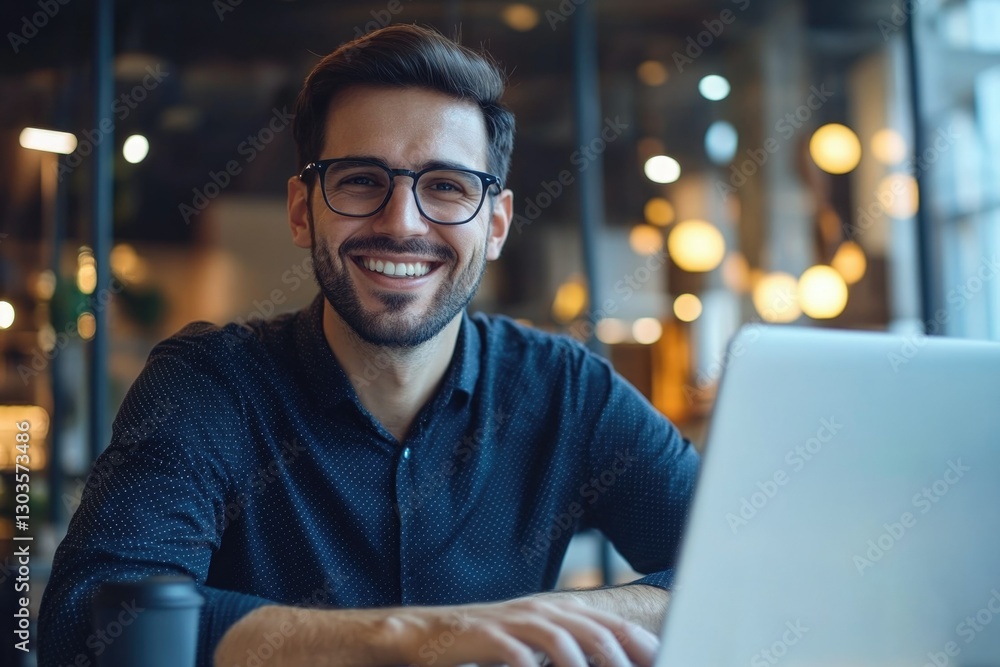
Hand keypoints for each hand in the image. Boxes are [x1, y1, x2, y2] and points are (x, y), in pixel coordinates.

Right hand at [392, 596, 659, 666]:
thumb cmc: (486, 643)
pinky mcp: (485, 635)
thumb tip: (609, 661)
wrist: (425, 632)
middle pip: (591, 630)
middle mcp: (537, 611)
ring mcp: (511, 621)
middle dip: (620, 657)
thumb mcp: (532, 641)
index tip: (662, 659)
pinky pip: (516, 653)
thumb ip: (568, 648)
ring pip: (560, 639)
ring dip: (585, 665)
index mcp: (553, 611)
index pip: (607, 623)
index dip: (638, 643)